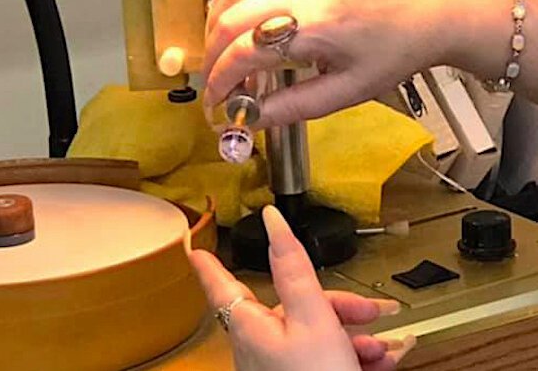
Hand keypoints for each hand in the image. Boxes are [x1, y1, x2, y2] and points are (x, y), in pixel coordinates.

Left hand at [189, 206, 415, 370]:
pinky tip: (381, 361)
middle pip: (292, 306)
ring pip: (315, 333)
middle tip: (370, 311)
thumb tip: (273, 221)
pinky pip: (324, 358)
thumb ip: (293, 269)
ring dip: (353, 334)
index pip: (221, 285)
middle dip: (337, 306)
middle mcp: (260, 346)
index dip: (210, 265)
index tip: (195, 251)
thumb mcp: (313, 318)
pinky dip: (353, 355)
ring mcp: (280, 367)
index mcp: (251, 325)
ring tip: (381, 348)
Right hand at [203, 0, 449, 127]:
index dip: (220, 80)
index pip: (244, 53)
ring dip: (215, 22)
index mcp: (315, 26)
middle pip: (229, 20)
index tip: (215, 101)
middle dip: (212, 56)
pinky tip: (227, 1)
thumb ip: (292, 107)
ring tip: (221, 49)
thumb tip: (251, 120)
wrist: (428, 10)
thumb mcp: (346, 91)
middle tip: (216, 80)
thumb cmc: (394, 50)